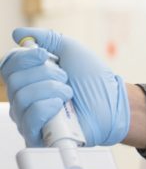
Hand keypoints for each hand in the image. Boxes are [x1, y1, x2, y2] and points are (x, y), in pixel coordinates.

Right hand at [1, 27, 129, 146]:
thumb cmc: (93, 78)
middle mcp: (24, 97)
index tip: (43, 55)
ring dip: (53, 90)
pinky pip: (30, 117)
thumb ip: (46, 39)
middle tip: (65, 78)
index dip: (23, 57)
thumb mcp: (70, 50)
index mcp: (30, 76)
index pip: (7, 65)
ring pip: (22, 97)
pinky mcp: (36, 135)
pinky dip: (50, 107)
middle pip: (14, 81)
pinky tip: (62, 108)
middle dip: (46, 74)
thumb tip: (18, 33)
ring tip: (68, 93)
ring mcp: (28, 117)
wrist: (111, 100)